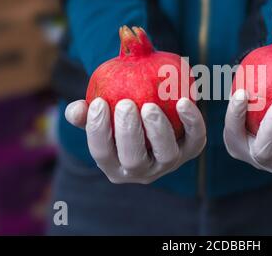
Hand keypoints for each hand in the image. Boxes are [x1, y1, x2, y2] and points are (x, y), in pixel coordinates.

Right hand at [65, 97, 205, 183]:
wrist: (160, 116)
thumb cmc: (124, 116)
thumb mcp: (103, 115)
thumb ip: (87, 112)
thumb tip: (76, 110)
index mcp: (115, 165)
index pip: (102, 153)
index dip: (97, 130)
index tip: (97, 102)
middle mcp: (143, 170)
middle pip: (134, 160)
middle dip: (128, 133)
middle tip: (126, 104)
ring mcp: (169, 163)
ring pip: (166, 155)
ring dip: (158, 131)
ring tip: (150, 106)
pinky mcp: (192, 150)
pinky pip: (196, 138)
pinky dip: (192, 121)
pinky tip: (183, 101)